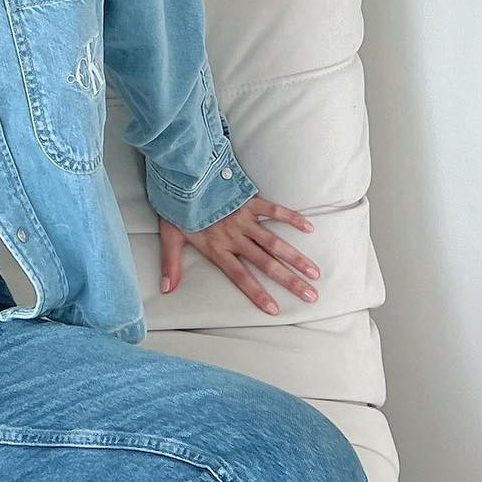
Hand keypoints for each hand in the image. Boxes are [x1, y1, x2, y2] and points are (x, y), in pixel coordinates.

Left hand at [156, 195, 320, 315]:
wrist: (182, 173)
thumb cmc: (176, 204)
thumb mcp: (169, 235)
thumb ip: (170, 263)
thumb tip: (165, 290)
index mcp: (217, 247)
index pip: (240, 276)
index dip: (257, 292)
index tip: (275, 309)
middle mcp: (234, 236)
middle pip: (266, 263)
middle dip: (290, 280)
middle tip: (310, 295)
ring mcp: (244, 219)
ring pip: (275, 242)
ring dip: (296, 257)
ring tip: (315, 272)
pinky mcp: (249, 200)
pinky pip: (274, 210)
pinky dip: (291, 218)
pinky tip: (308, 228)